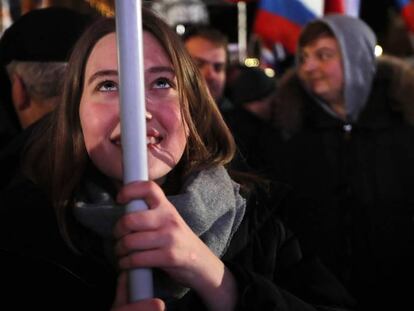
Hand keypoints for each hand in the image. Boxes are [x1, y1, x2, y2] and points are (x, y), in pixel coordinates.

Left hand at [113, 181, 236, 309]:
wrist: (202, 263)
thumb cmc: (179, 242)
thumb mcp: (169, 221)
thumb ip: (152, 214)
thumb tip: (126, 210)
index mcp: (167, 208)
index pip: (149, 188)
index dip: (129, 190)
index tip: (120, 199)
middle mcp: (169, 219)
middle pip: (130, 219)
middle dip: (118, 230)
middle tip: (118, 236)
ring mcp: (169, 238)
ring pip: (130, 241)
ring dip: (119, 250)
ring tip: (121, 252)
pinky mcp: (168, 256)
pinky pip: (137, 259)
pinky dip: (126, 263)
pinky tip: (127, 263)